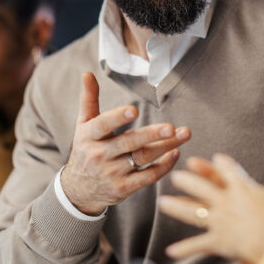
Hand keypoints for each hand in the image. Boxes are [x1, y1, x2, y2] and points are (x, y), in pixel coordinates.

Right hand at [62, 72, 190, 214]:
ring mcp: (111, 174)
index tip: (134, 110)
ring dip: (165, 147)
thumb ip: (88, 99)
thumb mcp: (83, 125)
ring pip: (142, 158)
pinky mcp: (123, 189)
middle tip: (172, 128)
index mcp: (88, 136)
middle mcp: (99, 155)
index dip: (117, 118)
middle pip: (129, 143)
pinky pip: (147, 177)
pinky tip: (175, 153)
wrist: (78, 190)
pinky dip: (163, 166)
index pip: (102, 125)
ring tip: (184, 134)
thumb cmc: (86, 149)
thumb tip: (87, 73)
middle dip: (152, 135)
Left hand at [158, 154, 263, 263]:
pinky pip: (198, 245)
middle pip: (202, 187)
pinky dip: (185, 249)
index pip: (227, 170)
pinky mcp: (218, 241)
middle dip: (188, 180)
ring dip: (177, 206)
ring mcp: (219, 222)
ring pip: (192, 211)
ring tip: (163, 203)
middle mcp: (226, 202)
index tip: (212, 158)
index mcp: (242, 188)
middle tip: (176, 176)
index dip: (219, 164)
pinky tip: (170, 252)